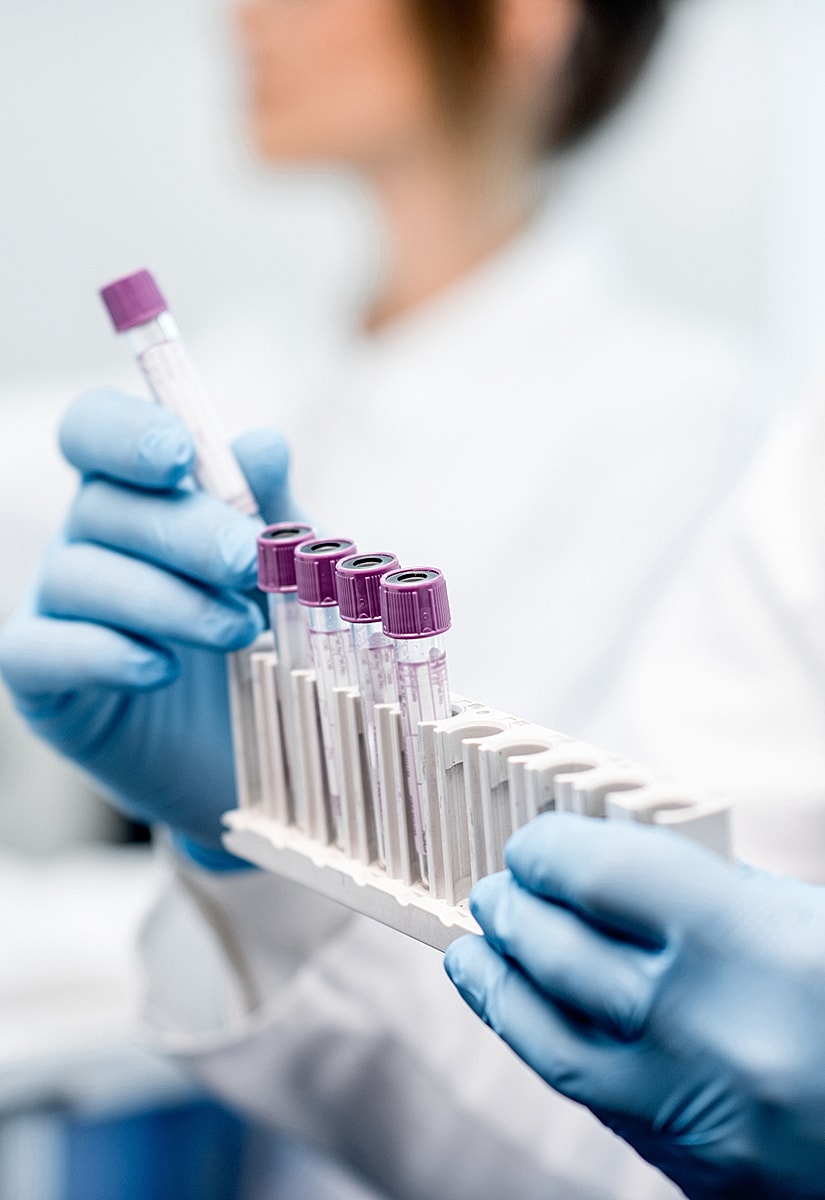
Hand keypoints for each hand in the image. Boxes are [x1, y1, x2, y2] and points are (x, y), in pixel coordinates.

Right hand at [0, 389, 293, 860]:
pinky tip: (161, 670)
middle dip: (181, 530)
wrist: (257, 746)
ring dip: (164, 599)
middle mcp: (86, 537)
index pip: (96, 429)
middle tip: (246, 563)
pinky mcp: (42, 680)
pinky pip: (42, 651)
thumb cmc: (267, 635)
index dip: (126, 433)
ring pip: (78, 576)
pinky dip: (103, 654)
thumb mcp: (283, 568)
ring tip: (238, 632)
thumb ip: (272, 510)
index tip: (180, 458)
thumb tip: (261, 443)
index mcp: (137, 490)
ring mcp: (54, 606)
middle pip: (101, 504)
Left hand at [445, 813, 824, 1199]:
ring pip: (550, 1041)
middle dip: (513, 912)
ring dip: (500, 987)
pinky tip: (530, 1016)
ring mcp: (701, 1115)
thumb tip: (601, 872)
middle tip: (496, 892)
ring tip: (477, 950)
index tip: (531, 847)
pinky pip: (596, 1099)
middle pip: (561, 954)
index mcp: (757, 943)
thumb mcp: (805, 922)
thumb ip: (709, 895)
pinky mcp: (698, 1176)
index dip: (547, 852)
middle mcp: (718, 1029)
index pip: (599, 875)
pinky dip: (549, 1047)